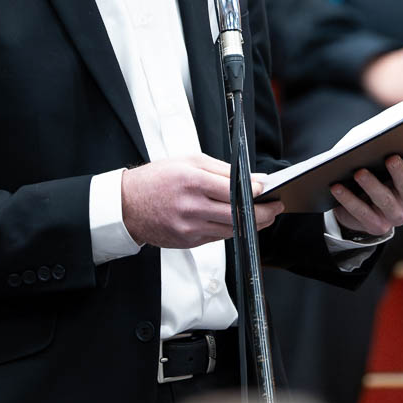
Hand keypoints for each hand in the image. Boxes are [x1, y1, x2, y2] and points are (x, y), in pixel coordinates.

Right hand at [121, 155, 284, 249]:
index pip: (233, 189)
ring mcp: (189, 227)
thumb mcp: (188, 161)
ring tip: (263, 215)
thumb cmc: (157, 178)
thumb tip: (254, 177)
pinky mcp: (188, 242)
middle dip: (263, 213)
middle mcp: (191, 206)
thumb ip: (222, 169)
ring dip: (252, 224)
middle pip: (238, 214)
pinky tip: (240, 222)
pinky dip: (232, 230)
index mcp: (191, 181)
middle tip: (275, 207)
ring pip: (231, 229)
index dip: (255, 192)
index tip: (268, 190)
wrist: (127, 205)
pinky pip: (218, 237)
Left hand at [329, 140, 402, 237]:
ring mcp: (396, 215)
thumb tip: (375, 136)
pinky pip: (362, 213)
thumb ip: (384, 147)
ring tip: (359, 172)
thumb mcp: (380, 159)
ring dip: (372, 186)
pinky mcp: (377, 226)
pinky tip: (336, 187)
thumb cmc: (373, 173)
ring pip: (385, 201)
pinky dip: (348, 199)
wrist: (358, 208)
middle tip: (390, 158)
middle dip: (400, 172)